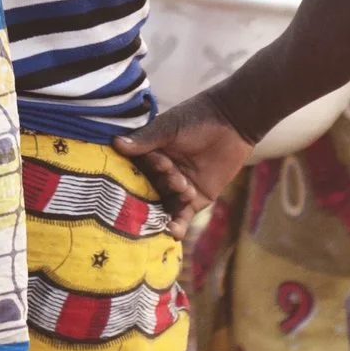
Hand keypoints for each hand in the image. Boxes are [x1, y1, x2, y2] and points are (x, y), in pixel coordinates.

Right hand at [113, 94, 254, 225]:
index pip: (136, 169)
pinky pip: (183, 215)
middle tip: (175, 180)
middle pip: (149, 190)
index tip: (162, 164)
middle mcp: (160, 174)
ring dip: (166, 207)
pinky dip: (177, 225)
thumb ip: (146, 140)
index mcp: (149, 155)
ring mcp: (178, 187)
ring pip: (164, 205)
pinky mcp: (196, 199)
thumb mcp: (169, 128)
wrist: (233, 121)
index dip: (144, 170)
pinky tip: (173, 231)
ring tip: (178, 199)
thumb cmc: (197, 118)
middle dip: (159, 188)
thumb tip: (116, 143)